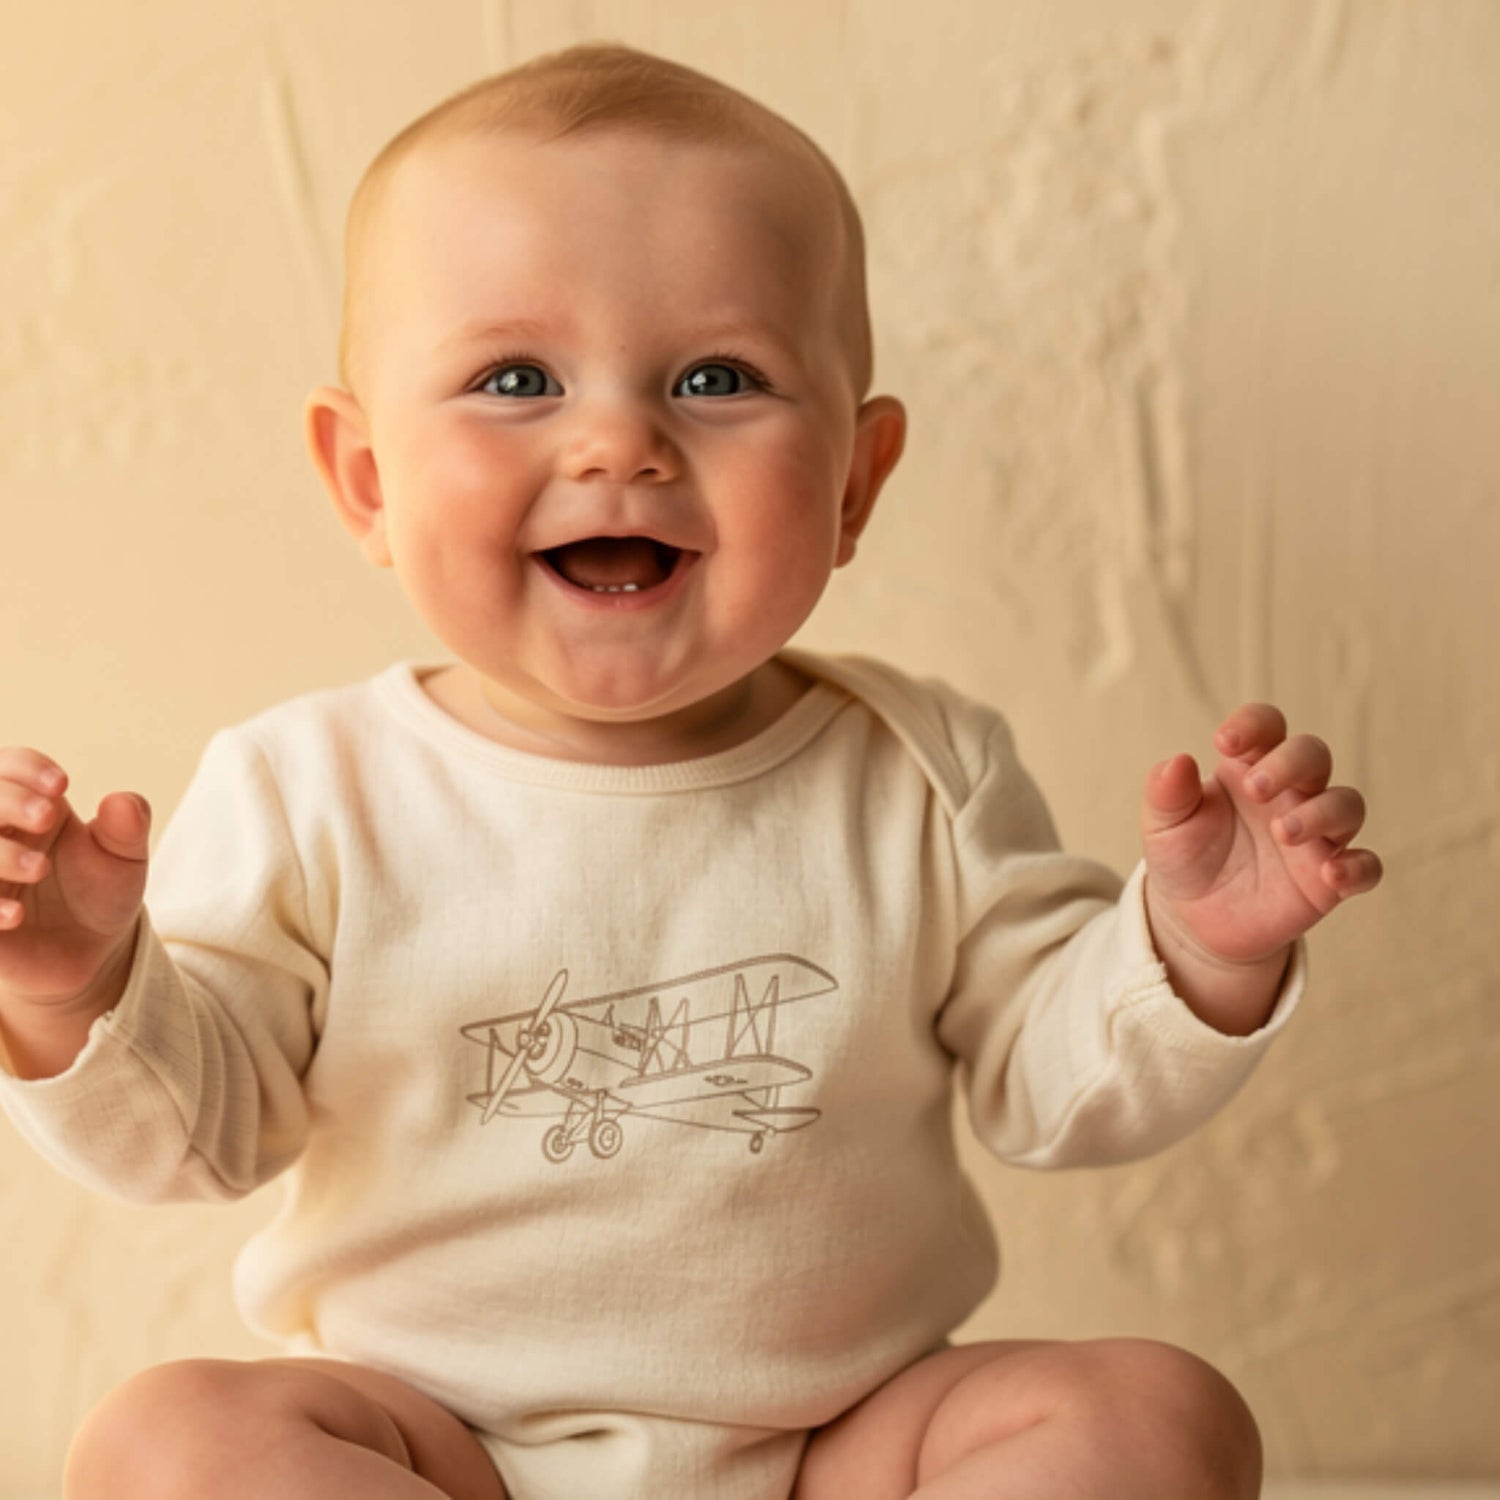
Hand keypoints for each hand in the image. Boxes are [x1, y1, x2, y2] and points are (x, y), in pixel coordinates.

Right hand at [0, 747, 150, 1005]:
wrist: (91, 952)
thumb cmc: (102, 892)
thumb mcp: (124, 858)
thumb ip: (127, 828)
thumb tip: (123, 801)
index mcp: (28, 806)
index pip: (7, 767)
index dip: (25, 768)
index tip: (61, 786)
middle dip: (6, 800)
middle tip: (45, 817)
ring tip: (38, 869)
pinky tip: (15, 916)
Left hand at [1141, 704, 1380, 970]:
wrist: (1194, 918)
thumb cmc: (1184, 857)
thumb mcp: (1164, 826)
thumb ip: (1166, 793)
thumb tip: (1178, 761)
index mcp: (1249, 768)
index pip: (1267, 726)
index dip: (1254, 725)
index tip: (1225, 743)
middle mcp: (1291, 793)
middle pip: (1313, 754)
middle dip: (1290, 763)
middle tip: (1255, 789)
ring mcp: (1316, 835)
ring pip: (1347, 804)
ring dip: (1321, 813)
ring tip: (1282, 832)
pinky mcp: (1329, 879)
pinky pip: (1366, 866)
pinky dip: (1357, 867)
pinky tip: (1331, 874)